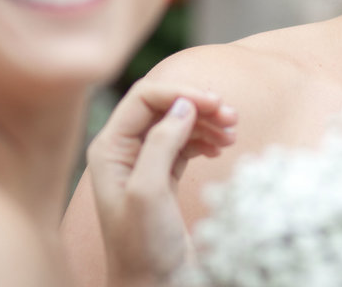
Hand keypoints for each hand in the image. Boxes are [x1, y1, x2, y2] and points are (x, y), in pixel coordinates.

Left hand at [86, 78, 236, 286]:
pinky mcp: (163, 177)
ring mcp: (143, 163)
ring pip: (178, 122)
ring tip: (232, 134)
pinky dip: (206, 139)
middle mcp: (123, 151)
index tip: (215, 104)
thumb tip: (184, 104)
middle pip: (164, 106)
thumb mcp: (149, 192)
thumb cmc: (143, 247)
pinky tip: (221, 149)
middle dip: (198, 106)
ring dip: (207, 122)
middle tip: (232, 117)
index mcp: (109, 148)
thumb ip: (162, 142)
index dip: (181, 93)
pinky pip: (186, 143)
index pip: (145, 97)